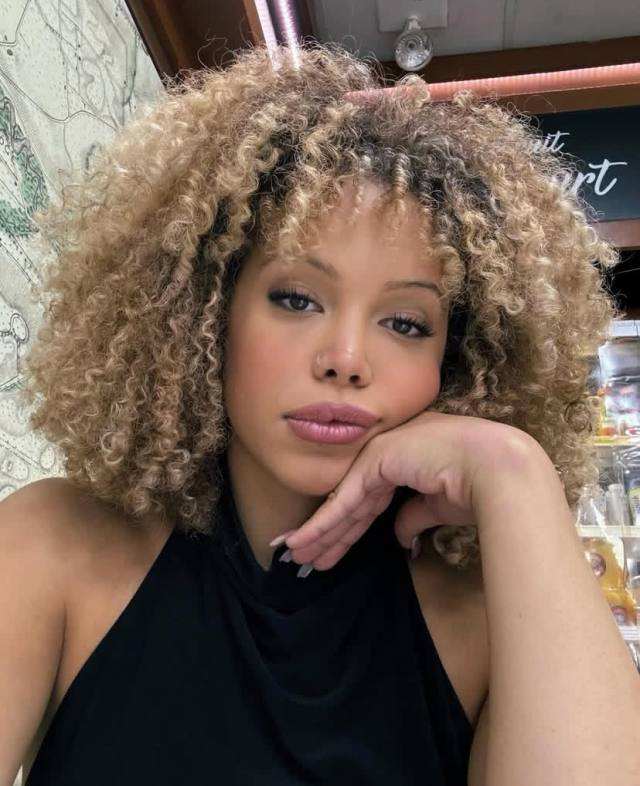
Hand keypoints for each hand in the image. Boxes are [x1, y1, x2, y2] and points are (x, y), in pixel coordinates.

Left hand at [275, 410, 536, 570]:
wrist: (496, 468)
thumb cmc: (476, 486)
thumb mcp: (438, 507)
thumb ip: (413, 516)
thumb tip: (398, 536)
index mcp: (405, 461)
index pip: (369, 500)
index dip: (348, 527)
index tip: (329, 549)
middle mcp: (387, 454)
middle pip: (352, 504)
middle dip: (329, 533)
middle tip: (304, 556)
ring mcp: (378, 455)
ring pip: (343, 505)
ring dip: (319, 533)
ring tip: (295, 555)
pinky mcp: (374, 462)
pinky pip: (345, 502)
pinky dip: (322, 524)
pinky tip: (302, 541)